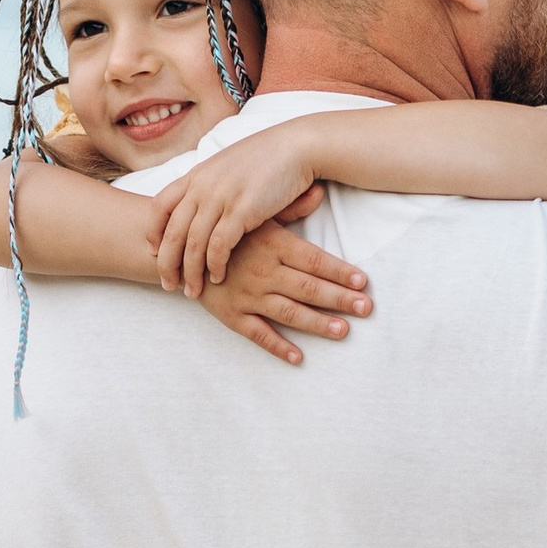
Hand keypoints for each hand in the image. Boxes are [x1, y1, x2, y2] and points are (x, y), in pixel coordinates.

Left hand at [149, 130, 332, 296]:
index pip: (159, 205)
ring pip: (193, 243)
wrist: (296, 147)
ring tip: (193, 292)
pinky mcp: (242, 210)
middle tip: (169, 285)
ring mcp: (220, 197)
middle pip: (172, 231)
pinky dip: (215, 266)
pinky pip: (219, 246)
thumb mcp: (227, 167)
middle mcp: (202, 186)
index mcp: (197, 174)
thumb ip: (210, 185)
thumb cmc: (267, 159)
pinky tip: (218, 278)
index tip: (154, 252)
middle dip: (167, 262)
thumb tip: (202, 205)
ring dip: (190, 272)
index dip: (153, 231)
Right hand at [197, 217, 371, 366]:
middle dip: (340, 299)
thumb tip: (320, 191)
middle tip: (366, 308)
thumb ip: (291, 207)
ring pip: (289, 313)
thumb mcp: (257, 213)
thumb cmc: (227, 230)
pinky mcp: (232, 314)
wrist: (180, 247)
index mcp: (272, 244)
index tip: (363, 281)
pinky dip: (277, 347)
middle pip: (308, 288)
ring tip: (343, 331)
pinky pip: (258, 334)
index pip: (314, 260)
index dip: (340, 272)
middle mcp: (263, 271)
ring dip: (317, 324)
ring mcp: (247, 295)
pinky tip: (298, 357)